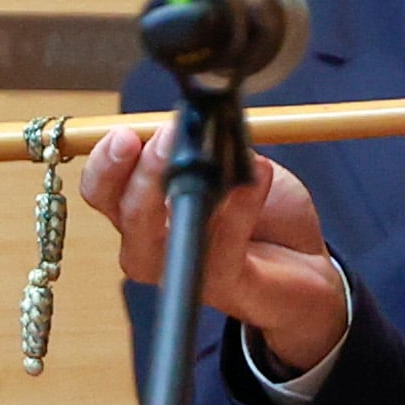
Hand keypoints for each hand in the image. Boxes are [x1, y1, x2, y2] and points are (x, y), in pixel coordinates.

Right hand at [79, 120, 347, 373]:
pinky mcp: (224, 285)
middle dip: (142, 172)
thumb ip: (203, 142)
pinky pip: (219, 251)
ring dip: (179, 192)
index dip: (105, 163)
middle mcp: (151, 242)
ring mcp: (183, 268)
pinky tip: (254, 180)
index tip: (126, 135)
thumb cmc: (255, 208)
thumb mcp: (227, 159)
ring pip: (158, 241)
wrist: (303, 260)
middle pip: (122, 212)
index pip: (101, 188)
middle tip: (169, 138)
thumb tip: (196, 119)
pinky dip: (237, 211)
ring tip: (208, 158)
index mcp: (141, 206)